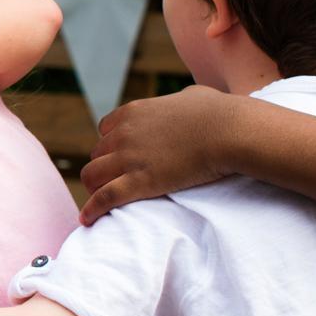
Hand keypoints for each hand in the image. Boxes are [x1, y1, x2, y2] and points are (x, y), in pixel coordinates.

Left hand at [80, 86, 246, 224]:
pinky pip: (105, 198)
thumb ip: (180, 100)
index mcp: (133, 112)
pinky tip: (87, 219)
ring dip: (93, 188)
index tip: (118, 156)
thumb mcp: (192, 96)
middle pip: (97, 154)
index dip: (111, 144)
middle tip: (111, 182)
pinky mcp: (139, 182)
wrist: (229, 131)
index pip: (105, 129)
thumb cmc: (219, 113)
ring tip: (97, 200)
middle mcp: (124, 134)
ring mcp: (128, 158)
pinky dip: (92, 209)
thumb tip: (186, 100)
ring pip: (92, 175)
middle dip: (103, 167)